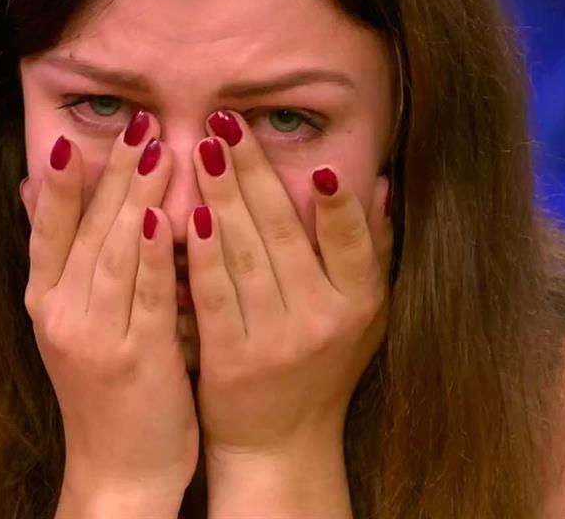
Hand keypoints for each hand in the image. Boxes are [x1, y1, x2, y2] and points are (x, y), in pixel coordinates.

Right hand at [21, 111, 198, 507]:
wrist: (120, 472)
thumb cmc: (105, 392)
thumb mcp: (71, 324)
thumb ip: (64, 259)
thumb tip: (37, 189)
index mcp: (45, 304)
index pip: (47, 229)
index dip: (62, 181)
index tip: (77, 135)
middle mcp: (60, 315)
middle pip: (88, 229)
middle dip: (114, 173)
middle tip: (141, 123)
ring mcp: (95, 338)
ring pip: (116, 253)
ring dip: (138, 197)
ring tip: (159, 149)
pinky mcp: (136, 359)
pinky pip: (147, 296)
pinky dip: (156, 255)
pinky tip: (169, 216)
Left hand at [187, 110, 393, 461]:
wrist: (279, 443)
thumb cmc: (323, 367)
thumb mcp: (366, 314)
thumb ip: (373, 247)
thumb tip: (377, 181)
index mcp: (360, 303)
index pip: (352, 240)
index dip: (335, 202)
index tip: (316, 159)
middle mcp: (323, 321)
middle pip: (285, 234)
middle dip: (255, 172)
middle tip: (230, 123)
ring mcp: (275, 340)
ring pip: (246, 254)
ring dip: (223, 196)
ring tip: (206, 148)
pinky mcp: (231, 359)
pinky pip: (213, 292)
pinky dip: (200, 252)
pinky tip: (187, 213)